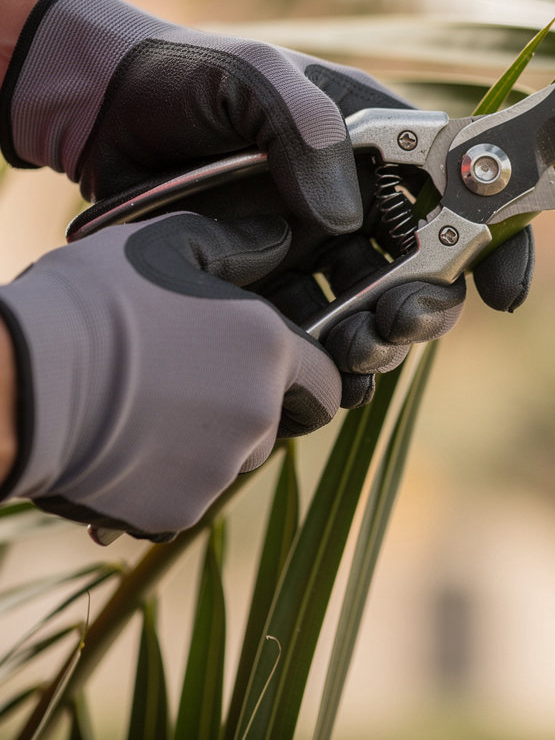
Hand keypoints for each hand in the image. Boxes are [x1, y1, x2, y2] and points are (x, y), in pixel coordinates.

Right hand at [0, 211, 457, 539]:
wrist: (19, 384)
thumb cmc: (95, 302)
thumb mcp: (170, 243)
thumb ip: (237, 245)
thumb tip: (276, 238)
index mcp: (269, 352)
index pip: (326, 382)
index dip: (308, 378)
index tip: (279, 375)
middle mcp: (258, 416)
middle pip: (271, 422)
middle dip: (243, 408)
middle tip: (182, 382)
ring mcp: (218, 470)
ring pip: (226, 462)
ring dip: (200, 444)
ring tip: (139, 412)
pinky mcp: (175, 513)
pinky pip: (181, 497)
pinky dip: (159, 480)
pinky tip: (116, 447)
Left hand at [1, 0, 533, 331]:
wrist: (103, 112)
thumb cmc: (189, 77)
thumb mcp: (254, 78)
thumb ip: (305, 132)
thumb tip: (342, 222)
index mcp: (382, 148)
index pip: (463, 196)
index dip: (497, 244)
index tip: (502, 291)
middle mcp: (361, 207)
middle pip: (426, 272)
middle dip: (424, 307)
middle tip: (396, 321)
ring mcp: (318, 256)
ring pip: (374, 317)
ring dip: (375, 345)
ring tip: (346, 353)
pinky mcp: (270, 294)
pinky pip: (311, 343)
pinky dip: (320, 368)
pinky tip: (309, 375)